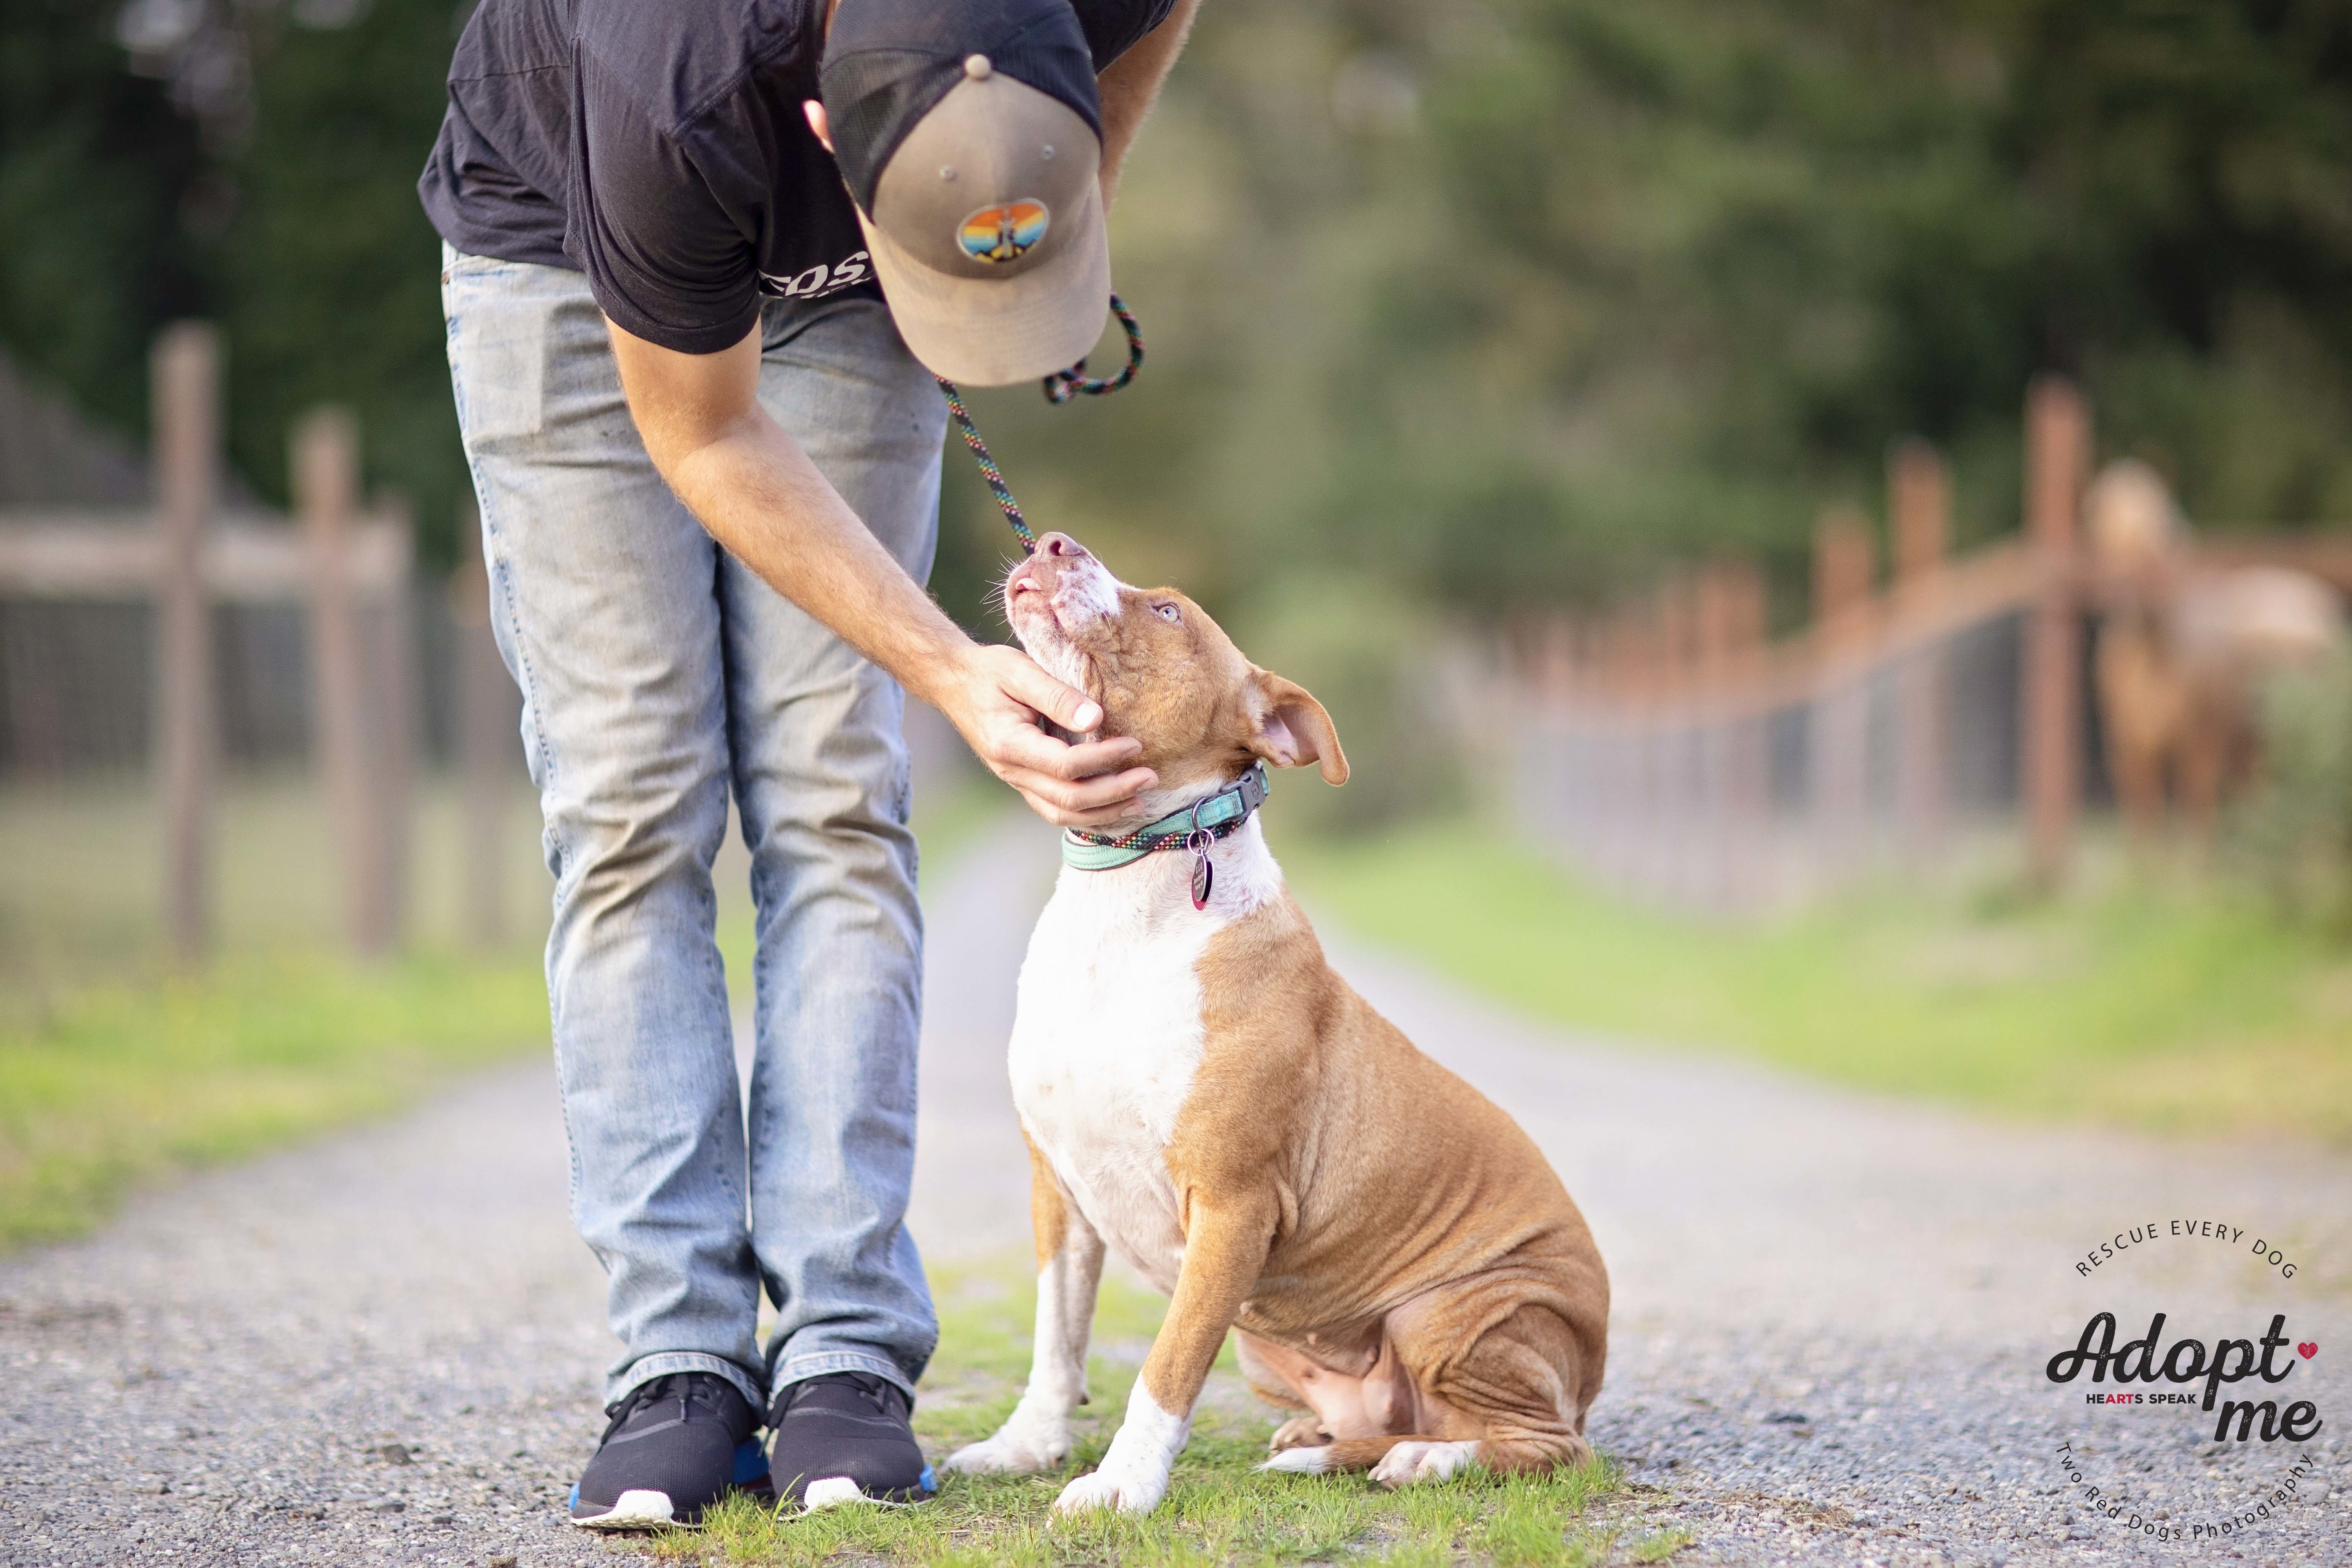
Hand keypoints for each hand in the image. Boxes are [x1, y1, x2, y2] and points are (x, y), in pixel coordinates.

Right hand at [938, 644, 1152, 826]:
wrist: (955, 683)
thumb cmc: (989, 672)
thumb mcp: (1020, 671)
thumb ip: (1058, 696)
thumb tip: (1096, 719)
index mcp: (1009, 743)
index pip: (1065, 765)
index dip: (1103, 759)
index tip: (1134, 744)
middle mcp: (1011, 770)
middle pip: (1068, 798)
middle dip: (1114, 792)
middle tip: (1150, 778)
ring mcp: (1015, 781)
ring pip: (1062, 813)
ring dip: (1104, 812)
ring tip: (1140, 801)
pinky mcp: (1023, 781)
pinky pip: (1056, 809)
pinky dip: (1087, 815)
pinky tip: (1114, 807)